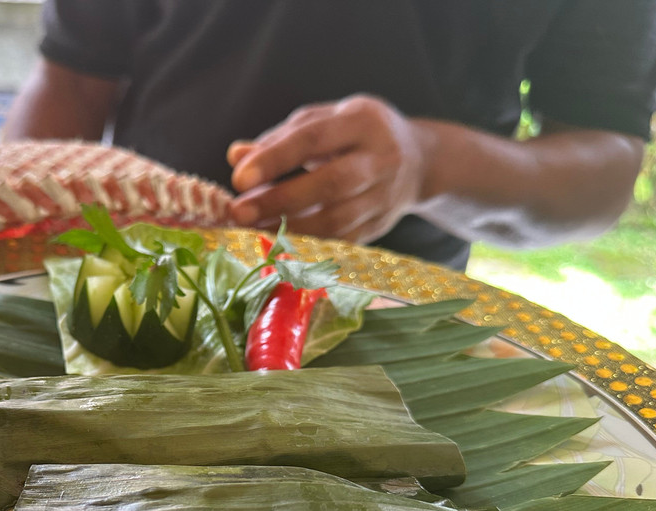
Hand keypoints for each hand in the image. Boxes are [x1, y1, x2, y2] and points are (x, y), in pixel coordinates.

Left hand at [228, 95, 430, 243]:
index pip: (314, 138)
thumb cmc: (355, 136)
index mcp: (362, 121)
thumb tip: (236, 155)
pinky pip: (340, 241)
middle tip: (238, 211)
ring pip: (337, 220)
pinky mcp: (379, 227)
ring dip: (289, 228)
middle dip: (281, 200)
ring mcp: (384, 196)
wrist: (419, 162)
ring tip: (251, 229)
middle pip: (331, 183)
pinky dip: (305, 245)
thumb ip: (281, 138)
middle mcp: (380, 159)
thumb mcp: (325, 122)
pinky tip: (276, 242)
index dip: (276, 158)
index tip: (239, 178)